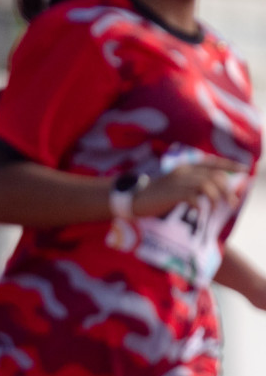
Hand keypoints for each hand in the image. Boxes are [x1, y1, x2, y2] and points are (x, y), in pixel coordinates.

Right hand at [133, 157, 247, 217]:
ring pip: (207, 185)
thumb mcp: (174, 187)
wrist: (131, 199)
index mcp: (184, 167)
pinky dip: (201, 205)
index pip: (212, 162)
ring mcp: (177, 181)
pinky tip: (200, 212)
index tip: (244, 169)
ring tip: (216, 210)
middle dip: (227, 190)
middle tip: (231, 204)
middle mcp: (183, 171)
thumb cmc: (154, 197)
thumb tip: (212, 192)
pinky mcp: (171, 194)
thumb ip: (190, 185)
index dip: (229, 165)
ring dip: (216, 198)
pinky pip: (194, 197)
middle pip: (214, 176)